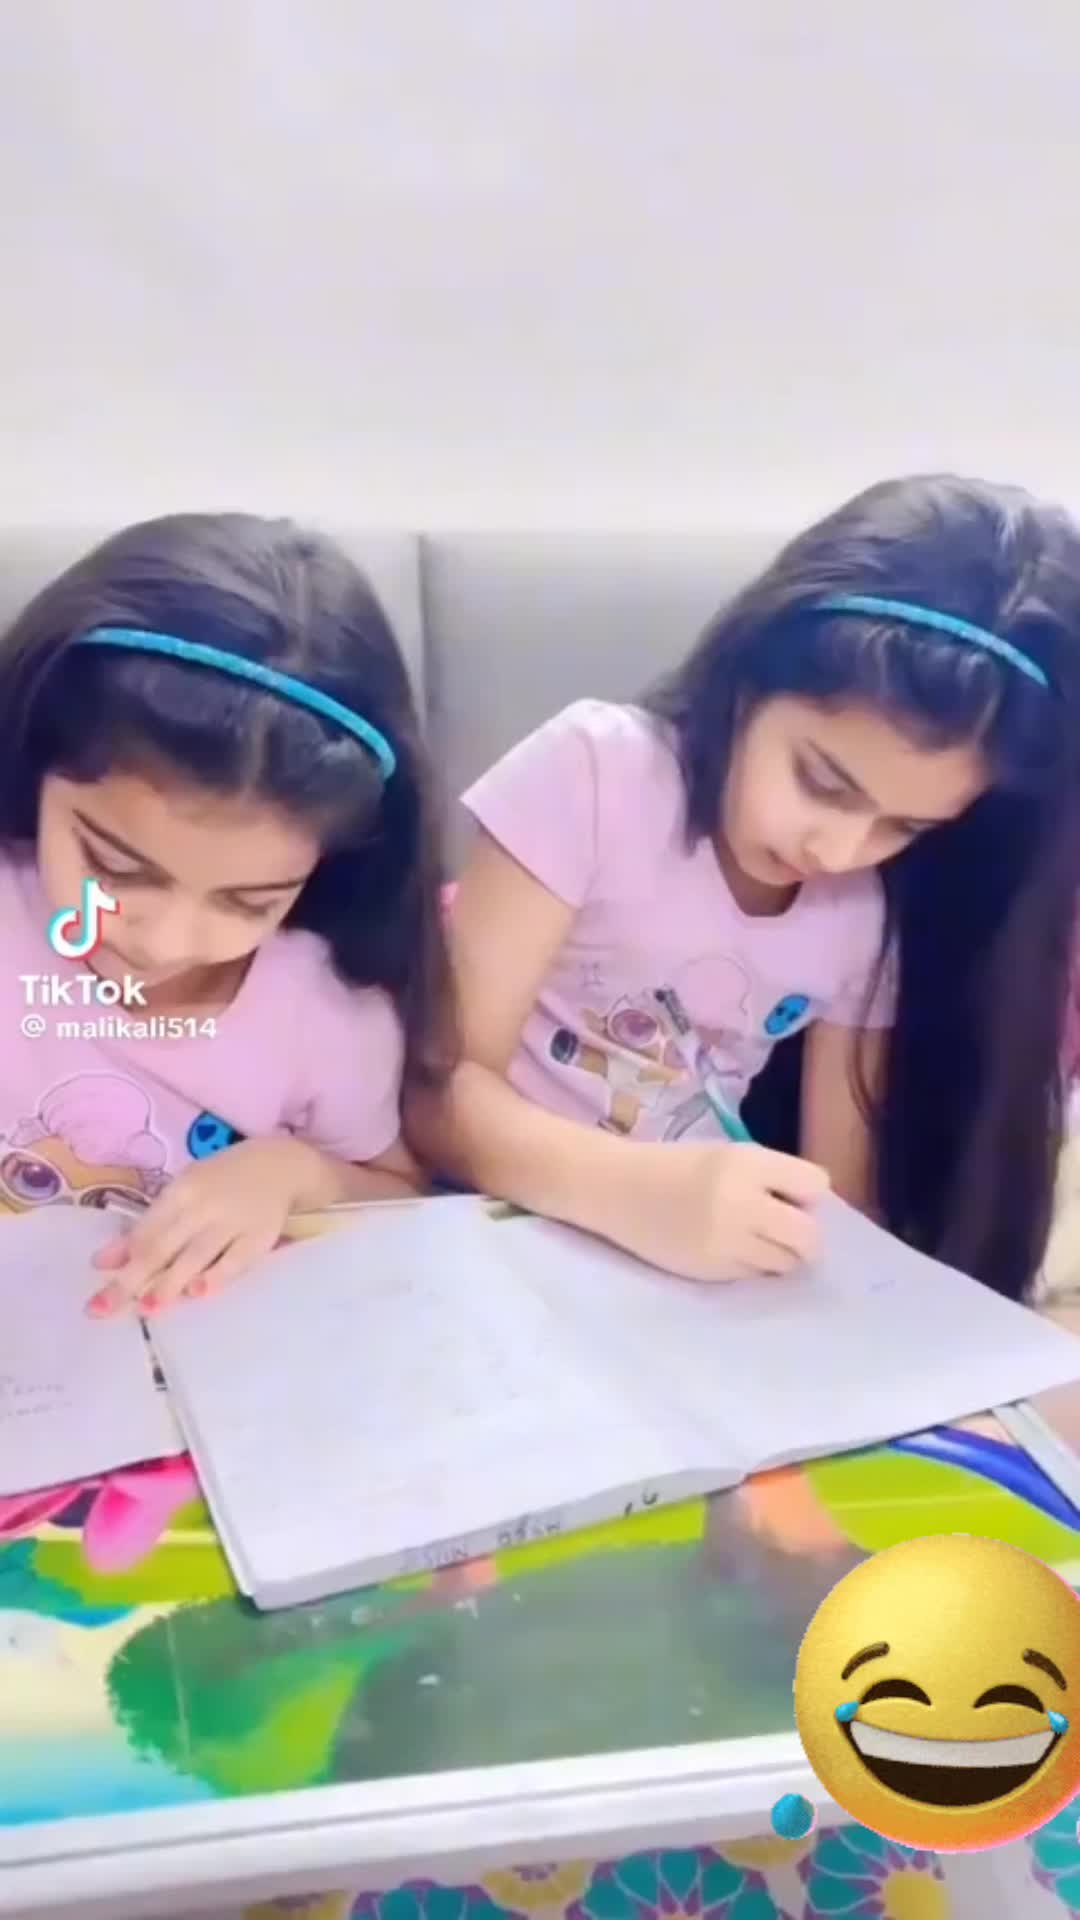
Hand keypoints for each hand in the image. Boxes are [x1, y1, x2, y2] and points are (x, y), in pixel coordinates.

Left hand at [87, 1139, 309, 1315]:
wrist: (279, 1165)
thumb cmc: (220, 1182)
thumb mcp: (182, 1193)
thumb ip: (147, 1226)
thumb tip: (105, 1261)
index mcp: (182, 1190)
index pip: (147, 1229)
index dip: (122, 1255)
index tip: (97, 1279)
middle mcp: (204, 1205)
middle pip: (162, 1246)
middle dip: (131, 1279)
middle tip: (102, 1307)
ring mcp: (233, 1221)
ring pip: (196, 1255)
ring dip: (169, 1283)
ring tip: (147, 1308)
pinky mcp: (260, 1237)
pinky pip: (235, 1261)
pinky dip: (216, 1276)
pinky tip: (198, 1293)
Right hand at [613, 1140, 827, 1281]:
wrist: (618, 1189)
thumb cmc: (679, 1167)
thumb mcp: (729, 1156)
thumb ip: (772, 1177)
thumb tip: (813, 1212)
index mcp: (747, 1163)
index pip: (816, 1185)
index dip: (805, 1192)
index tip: (788, 1193)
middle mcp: (741, 1202)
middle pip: (808, 1234)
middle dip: (804, 1234)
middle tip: (784, 1228)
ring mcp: (726, 1242)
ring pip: (787, 1263)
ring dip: (781, 1254)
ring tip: (756, 1240)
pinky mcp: (712, 1271)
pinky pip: (756, 1275)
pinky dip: (753, 1265)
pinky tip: (730, 1249)